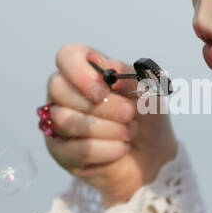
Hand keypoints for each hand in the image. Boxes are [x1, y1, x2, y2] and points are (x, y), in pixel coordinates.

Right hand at [44, 44, 178, 207]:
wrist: (153, 155)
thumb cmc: (145, 117)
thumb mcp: (147, 92)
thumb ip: (128, 76)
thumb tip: (109, 66)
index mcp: (85, 71)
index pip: (66, 57)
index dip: (80, 71)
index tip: (104, 89)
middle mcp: (65, 94)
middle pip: (60, 90)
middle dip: (101, 106)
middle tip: (129, 114)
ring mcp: (58, 123)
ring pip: (65, 120)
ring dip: (106, 129)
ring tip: (129, 132)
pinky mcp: (61, 152)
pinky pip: (74, 149)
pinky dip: (105, 150)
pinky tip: (121, 148)